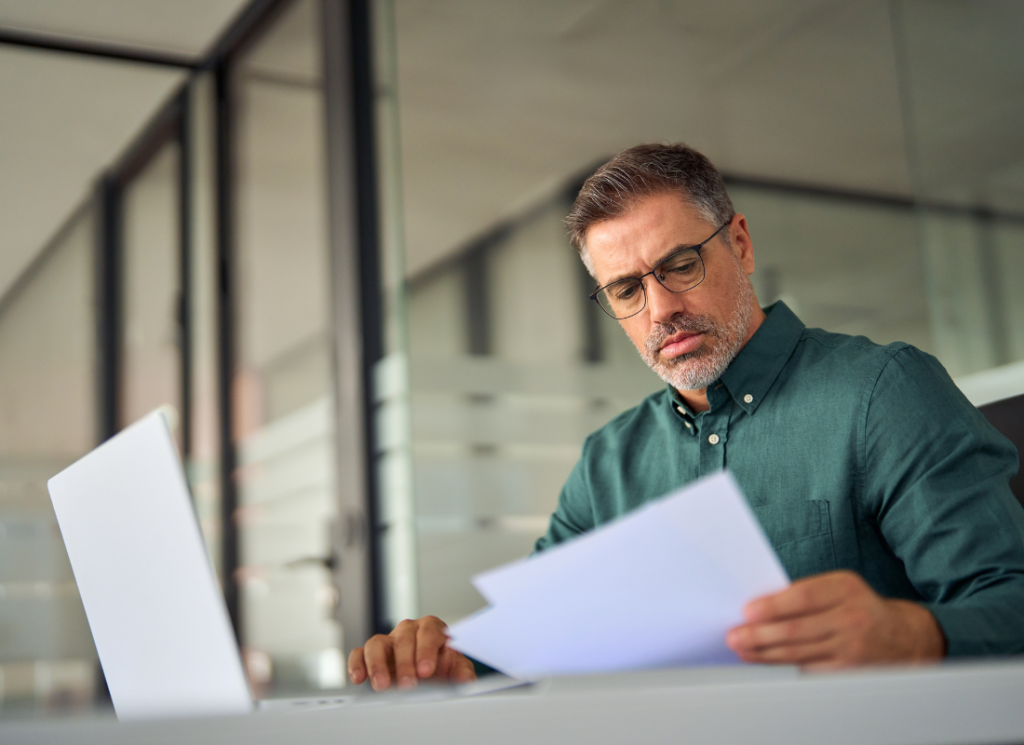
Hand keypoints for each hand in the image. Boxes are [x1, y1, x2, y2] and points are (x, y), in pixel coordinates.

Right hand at [348, 615, 476, 690]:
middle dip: (406, 662)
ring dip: (378, 665)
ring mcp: (388, 641)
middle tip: (409, 684)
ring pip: (377, 643)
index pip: (429, 631)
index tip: (426, 670)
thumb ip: (463, 672)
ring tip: (382, 685)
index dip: (427, 650)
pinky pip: (359, 653)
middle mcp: (408, 631)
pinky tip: (360, 678)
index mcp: (431, 629)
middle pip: (403, 638)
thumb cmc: (442, 666)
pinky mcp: (371, 654)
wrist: (428, 673)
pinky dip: (357, 664)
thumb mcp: (456, 668)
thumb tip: (467, 682)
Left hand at [726, 570, 945, 669]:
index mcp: (846, 588)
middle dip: (760, 635)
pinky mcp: (849, 670)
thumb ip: (807, 593)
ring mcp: (852, 647)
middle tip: (735, 636)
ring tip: (742, 649)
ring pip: (799, 653)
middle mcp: (852, 618)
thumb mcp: (839, 588)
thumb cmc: (858, 606)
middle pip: (797, 629)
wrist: (904, 637)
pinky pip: (809, 669)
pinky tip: (765, 662)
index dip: (773, 606)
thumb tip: (761, 606)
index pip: (804, 596)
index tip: (747, 611)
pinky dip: (784, 666)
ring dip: (765, 653)